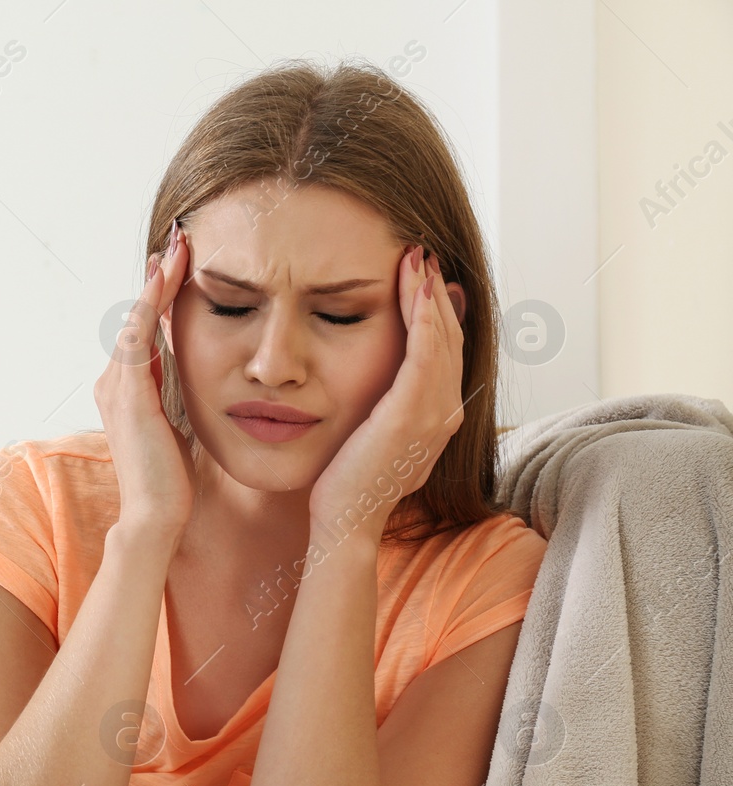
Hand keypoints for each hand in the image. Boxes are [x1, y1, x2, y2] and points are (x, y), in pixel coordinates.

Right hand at [95, 219, 194, 543]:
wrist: (155, 516)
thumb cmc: (171, 481)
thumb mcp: (177, 427)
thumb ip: (175, 399)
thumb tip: (194, 376)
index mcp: (125, 390)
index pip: (145, 331)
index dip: (162, 296)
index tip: (182, 265)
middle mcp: (112, 382)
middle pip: (138, 316)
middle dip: (159, 278)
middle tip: (180, 238)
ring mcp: (116, 386)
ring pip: (137, 318)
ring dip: (158, 281)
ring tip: (180, 247)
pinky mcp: (127, 392)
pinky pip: (139, 334)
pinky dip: (153, 303)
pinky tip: (169, 278)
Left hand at [308, 244, 464, 542]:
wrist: (345, 521)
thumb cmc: (345, 482)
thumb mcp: (370, 433)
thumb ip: (381, 403)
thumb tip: (374, 372)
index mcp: (435, 416)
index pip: (444, 352)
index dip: (436, 312)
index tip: (421, 277)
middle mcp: (445, 413)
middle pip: (450, 338)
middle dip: (436, 293)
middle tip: (423, 253)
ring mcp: (434, 414)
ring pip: (442, 338)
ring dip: (430, 293)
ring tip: (417, 256)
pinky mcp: (412, 413)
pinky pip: (425, 352)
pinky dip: (424, 315)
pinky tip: (414, 286)